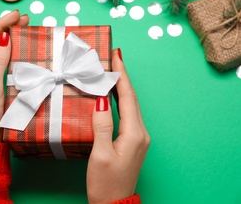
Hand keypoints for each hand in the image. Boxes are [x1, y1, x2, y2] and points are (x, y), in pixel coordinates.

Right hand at [86, 49, 149, 202]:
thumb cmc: (105, 183)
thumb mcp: (100, 154)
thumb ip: (102, 125)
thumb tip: (101, 100)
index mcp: (134, 134)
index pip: (127, 97)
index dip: (121, 75)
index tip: (116, 56)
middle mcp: (140, 133)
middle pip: (131, 98)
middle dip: (123, 76)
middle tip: (114, 57)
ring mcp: (138, 137)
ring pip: (130, 105)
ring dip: (121, 87)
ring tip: (112, 71)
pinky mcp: (133, 141)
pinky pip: (127, 114)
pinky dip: (120, 100)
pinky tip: (112, 95)